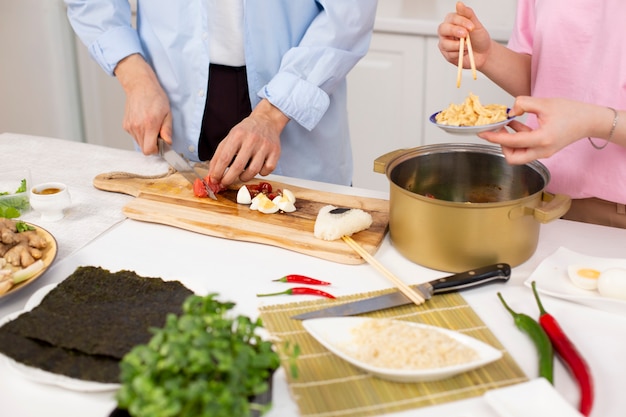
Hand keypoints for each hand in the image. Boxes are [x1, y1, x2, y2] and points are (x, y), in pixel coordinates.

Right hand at [114, 54, 172, 153]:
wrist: (140, 86)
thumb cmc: (155, 97)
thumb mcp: (167, 113)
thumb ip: (167, 130)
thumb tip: (168, 142)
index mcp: (149, 124)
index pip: (149, 149)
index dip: (157, 150)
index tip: (161, 144)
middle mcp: (137, 127)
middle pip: (144, 148)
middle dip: (152, 145)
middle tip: (158, 134)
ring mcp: (129, 126)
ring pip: (139, 143)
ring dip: (146, 139)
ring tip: (151, 126)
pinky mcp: (125, 125)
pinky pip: (134, 136)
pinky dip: (140, 134)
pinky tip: (144, 123)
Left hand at [207, 99, 288, 186]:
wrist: (266, 121)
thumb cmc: (245, 132)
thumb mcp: (229, 138)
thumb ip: (219, 156)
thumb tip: (212, 175)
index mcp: (237, 135)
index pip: (225, 158)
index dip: (218, 172)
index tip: (215, 180)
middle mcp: (252, 140)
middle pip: (238, 166)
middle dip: (229, 179)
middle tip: (225, 183)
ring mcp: (265, 146)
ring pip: (253, 171)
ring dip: (244, 177)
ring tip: (241, 176)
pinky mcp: (275, 152)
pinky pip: (267, 170)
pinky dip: (261, 173)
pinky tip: (257, 168)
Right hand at [437, 1, 492, 70]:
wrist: (484, 54)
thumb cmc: (479, 38)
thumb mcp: (476, 24)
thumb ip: (467, 13)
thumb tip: (459, 4)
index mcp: (452, 22)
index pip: (451, 18)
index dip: (461, 22)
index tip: (471, 27)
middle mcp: (446, 32)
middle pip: (442, 29)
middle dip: (454, 32)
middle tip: (465, 35)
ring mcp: (445, 43)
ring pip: (444, 43)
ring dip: (458, 45)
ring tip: (467, 46)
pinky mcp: (446, 54)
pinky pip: (449, 54)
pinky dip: (459, 53)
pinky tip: (464, 52)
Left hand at [478, 96, 597, 163]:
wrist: (590, 121)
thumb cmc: (572, 112)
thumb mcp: (545, 103)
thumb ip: (524, 103)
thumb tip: (509, 110)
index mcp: (542, 139)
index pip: (511, 142)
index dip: (494, 137)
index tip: (482, 133)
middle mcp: (542, 151)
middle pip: (512, 157)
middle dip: (501, 145)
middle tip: (498, 130)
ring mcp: (543, 153)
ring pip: (518, 155)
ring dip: (510, 141)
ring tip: (508, 123)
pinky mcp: (544, 151)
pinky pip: (525, 149)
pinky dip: (518, 139)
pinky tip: (517, 124)